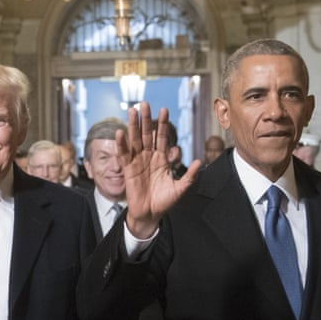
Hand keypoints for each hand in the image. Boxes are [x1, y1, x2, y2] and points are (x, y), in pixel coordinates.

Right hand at [118, 102, 200, 237]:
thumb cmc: (164, 202)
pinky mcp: (128, 170)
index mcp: (162, 159)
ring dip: (133, 126)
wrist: (150, 215)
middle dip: (146, 119)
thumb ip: (189, 176)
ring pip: (135, 140)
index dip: (163, 124)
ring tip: (133, 111)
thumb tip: (199, 162)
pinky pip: (124, 155)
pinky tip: (121, 132)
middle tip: (145, 104)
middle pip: (147, 134)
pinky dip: (122, 144)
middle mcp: (149, 157)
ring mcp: (138, 162)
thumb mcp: (180, 189)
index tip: (164, 109)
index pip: (163, 138)